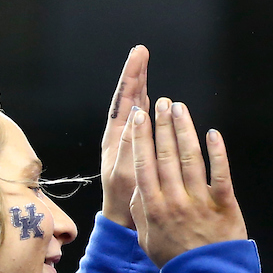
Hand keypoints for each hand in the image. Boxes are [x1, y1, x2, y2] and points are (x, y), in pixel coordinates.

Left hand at [101, 46, 150, 228]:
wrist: (123, 220)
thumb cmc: (124, 201)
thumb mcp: (127, 174)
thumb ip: (129, 145)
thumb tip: (133, 115)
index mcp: (116, 138)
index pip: (124, 99)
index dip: (132, 76)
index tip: (139, 55)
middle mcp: (120, 135)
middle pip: (128, 97)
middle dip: (135, 73)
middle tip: (141, 51)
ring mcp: (128, 142)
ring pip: (135, 106)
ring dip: (141, 85)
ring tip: (146, 66)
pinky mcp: (138, 149)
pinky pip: (144, 121)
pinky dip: (148, 105)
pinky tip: (156, 100)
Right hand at [130, 97, 246, 266]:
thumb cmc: (176, 260)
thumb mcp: (147, 240)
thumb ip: (141, 212)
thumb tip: (138, 186)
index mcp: (153, 208)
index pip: (144, 165)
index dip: (141, 138)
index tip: (139, 117)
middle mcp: (174, 201)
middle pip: (166, 156)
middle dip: (162, 126)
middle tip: (161, 103)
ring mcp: (200, 202)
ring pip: (190, 158)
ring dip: (185, 130)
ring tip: (180, 109)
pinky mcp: (224, 204)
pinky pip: (220, 173)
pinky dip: (217, 152)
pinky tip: (212, 133)